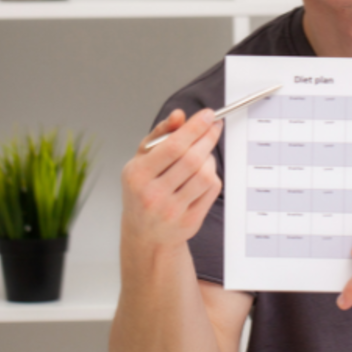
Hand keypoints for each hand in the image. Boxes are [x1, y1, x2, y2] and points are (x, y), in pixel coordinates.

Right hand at [121, 108, 222, 248]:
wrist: (145, 235)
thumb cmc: (142, 192)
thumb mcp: (141, 161)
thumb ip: (159, 135)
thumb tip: (179, 116)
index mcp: (137, 175)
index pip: (172, 146)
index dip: (194, 128)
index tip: (208, 115)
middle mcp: (152, 194)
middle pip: (192, 159)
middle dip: (207, 138)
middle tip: (213, 127)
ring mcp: (172, 210)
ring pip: (205, 174)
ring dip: (209, 159)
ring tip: (202, 155)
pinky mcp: (190, 221)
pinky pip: (211, 189)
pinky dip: (212, 176)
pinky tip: (203, 174)